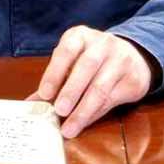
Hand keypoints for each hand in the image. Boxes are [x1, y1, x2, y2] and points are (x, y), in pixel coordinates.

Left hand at [27, 26, 153, 137]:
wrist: (132, 56)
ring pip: (100, 87)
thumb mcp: (73, 61)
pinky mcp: (133, 79)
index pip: (66, 51)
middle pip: (86, 67)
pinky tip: (85, 123)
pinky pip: (112, 99)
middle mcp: (102, 44)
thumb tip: (30, 103)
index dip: (54, 72)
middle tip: (59, 111)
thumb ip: (54, 80)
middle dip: (71, 91)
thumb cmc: (93, 60)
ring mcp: (120, 60)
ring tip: (69, 127)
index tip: (44, 94)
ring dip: (83, 109)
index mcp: (81, 35)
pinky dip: (95, 113)